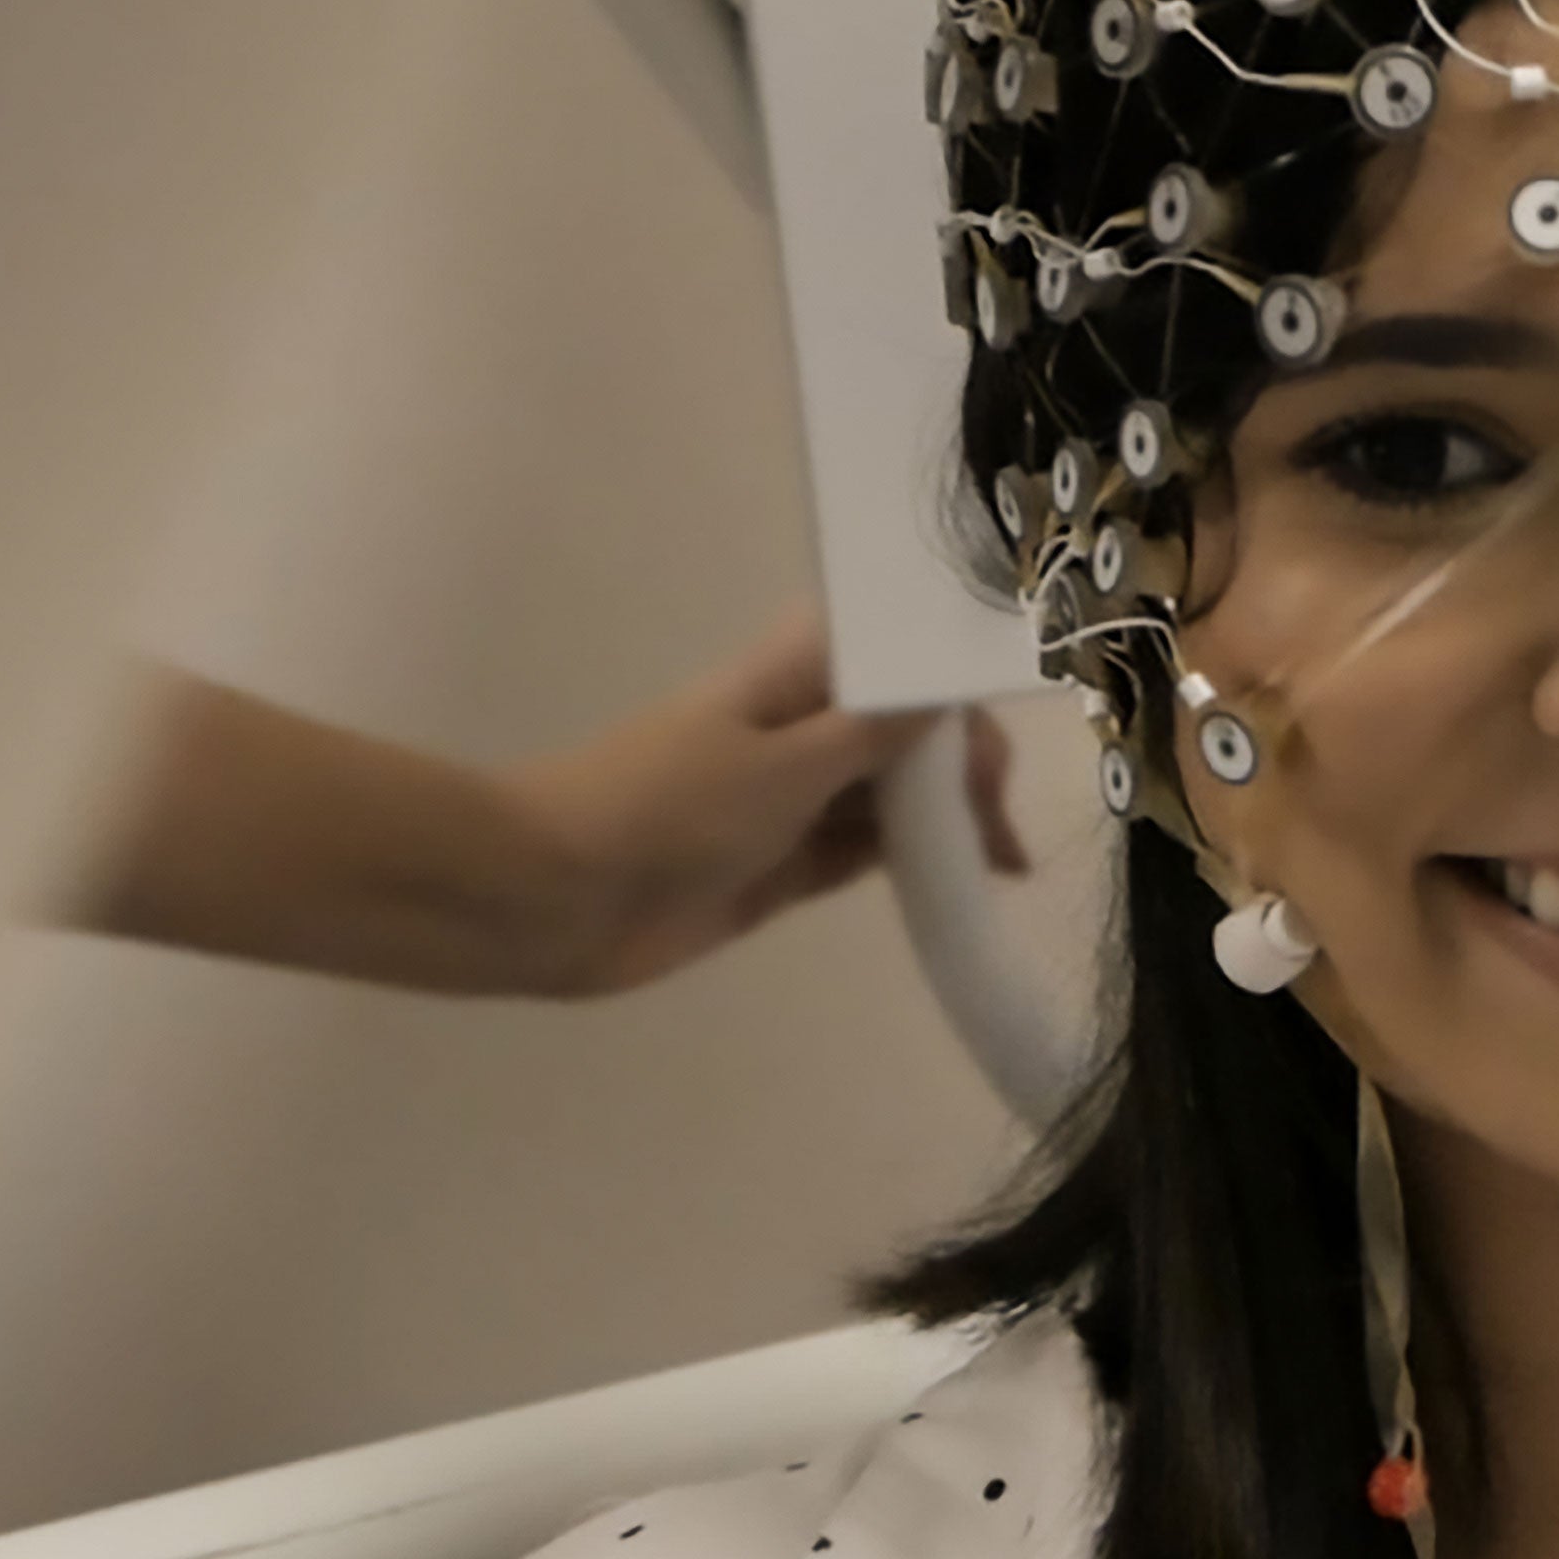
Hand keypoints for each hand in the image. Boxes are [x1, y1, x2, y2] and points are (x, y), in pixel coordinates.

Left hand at [502, 619, 1032, 997]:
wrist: (554, 897)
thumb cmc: (664, 809)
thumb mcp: (784, 765)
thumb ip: (875, 735)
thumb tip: (949, 690)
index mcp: (793, 676)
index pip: (901, 661)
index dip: (957, 693)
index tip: (1003, 741)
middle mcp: (798, 728)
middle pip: (906, 732)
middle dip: (963, 768)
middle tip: (999, 832)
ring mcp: (791, 800)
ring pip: (891, 796)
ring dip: (944, 821)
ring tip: (1002, 863)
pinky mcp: (782, 866)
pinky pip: (865, 853)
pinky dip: (911, 863)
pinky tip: (960, 881)